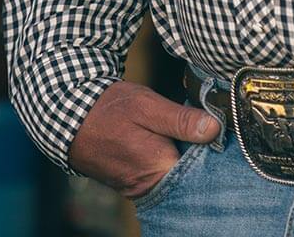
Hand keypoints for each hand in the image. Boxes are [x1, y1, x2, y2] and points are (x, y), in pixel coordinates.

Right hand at [67, 80, 219, 199]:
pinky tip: (176, 141)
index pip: (199, 171)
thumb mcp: (147, 106)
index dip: (214, 152)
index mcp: (156, 169)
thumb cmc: (109, 109)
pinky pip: (161, 175)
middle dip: (202, 154)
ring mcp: (139, 187)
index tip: (224, 132)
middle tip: (212, 127)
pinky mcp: (133, 183)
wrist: (69, 117)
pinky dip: (170, 159)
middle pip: (188, 176)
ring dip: (186, 156)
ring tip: (195, 132)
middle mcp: (148, 187)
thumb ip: (180, 120)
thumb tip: (214, 128)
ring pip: (175, 175)